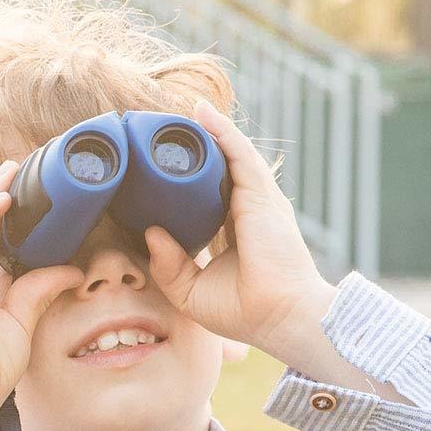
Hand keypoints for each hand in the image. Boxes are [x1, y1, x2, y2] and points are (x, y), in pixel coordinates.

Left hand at [143, 98, 332, 352]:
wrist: (279, 317)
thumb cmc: (244, 312)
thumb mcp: (192, 292)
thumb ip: (169, 266)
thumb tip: (151, 233)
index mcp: (237, 233)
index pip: (210, 197)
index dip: (189, 181)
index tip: (160, 168)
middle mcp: (250, 212)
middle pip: (221, 170)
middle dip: (199, 149)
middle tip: (163, 131)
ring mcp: (258, 201)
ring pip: (230, 155)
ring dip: (207, 131)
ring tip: (178, 113)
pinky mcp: (260, 195)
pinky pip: (239, 153)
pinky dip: (221, 130)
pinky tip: (201, 113)